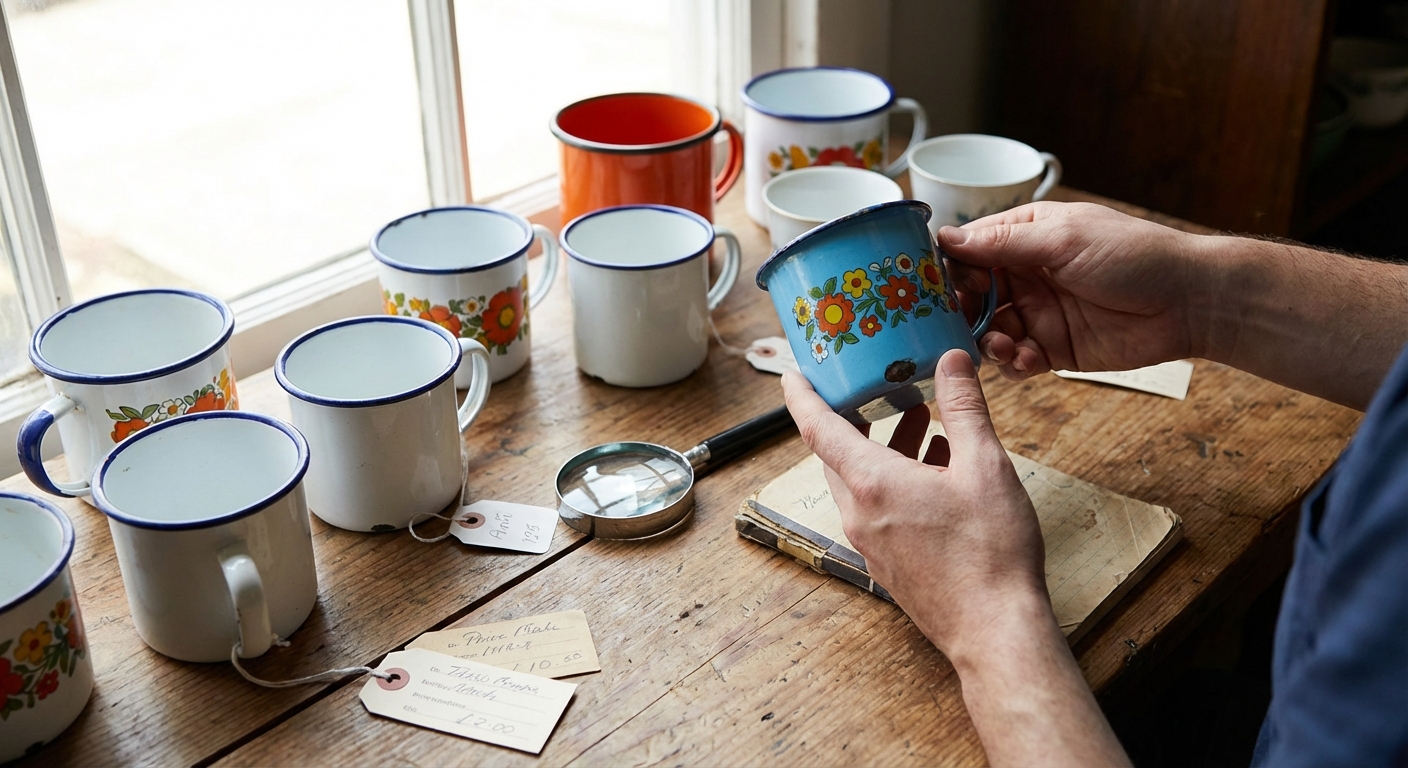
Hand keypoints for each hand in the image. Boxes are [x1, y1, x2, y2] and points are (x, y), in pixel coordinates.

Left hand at [783, 352, 1131, 765]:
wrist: (995, 632)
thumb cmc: (990, 553)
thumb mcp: (985, 467)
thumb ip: (965, 408)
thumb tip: (951, 360)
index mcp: (873, 484)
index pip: (818, 428)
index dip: (802, 395)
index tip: (792, 373)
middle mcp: (860, 514)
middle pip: (838, 454)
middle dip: (854, 417)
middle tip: (874, 387)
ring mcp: (871, 543)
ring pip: (861, 482)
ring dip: (883, 448)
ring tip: (920, 420)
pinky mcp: (888, 563)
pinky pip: (878, 509)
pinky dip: (895, 479)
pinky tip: (936, 470)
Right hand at [940, 201, 1203, 380]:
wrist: (1189, 301)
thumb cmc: (1135, 255)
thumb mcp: (1064, 239)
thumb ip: (1003, 243)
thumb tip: (947, 238)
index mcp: (1026, 237)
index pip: (969, 250)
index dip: (946, 267)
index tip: (927, 285)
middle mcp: (1026, 275)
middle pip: (970, 295)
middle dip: (959, 310)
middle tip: (955, 321)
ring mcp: (1038, 313)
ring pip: (988, 331)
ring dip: (986, 340)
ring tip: (1000, 344)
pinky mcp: (1053, 349)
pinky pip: (1016, 360)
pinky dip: (1013, 363)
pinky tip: (1025, 359)